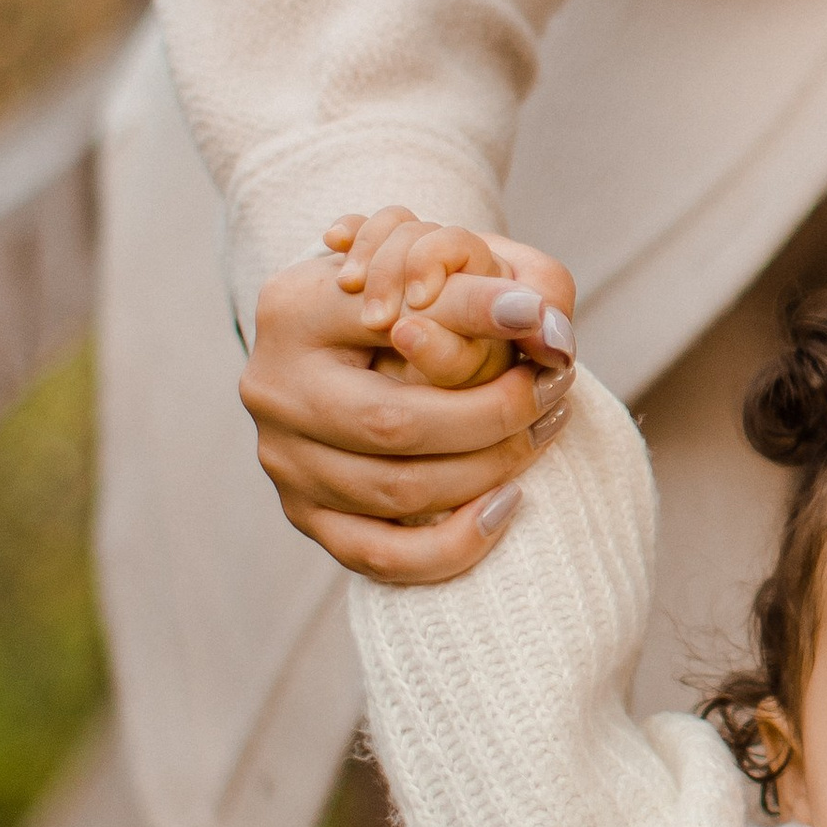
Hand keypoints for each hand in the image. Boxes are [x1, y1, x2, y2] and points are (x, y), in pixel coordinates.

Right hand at [240, 209, 580, 583]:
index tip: (540, 320)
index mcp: (294, 310)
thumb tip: (540, 320)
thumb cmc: (405, 298)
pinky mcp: (304, 514)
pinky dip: (454, 543)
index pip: (390, 317)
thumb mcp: (429, 269)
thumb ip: (480, 285)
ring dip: (488, 470)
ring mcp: (283, 460)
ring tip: (543, 432)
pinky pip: (381, 557)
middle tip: (553, 391)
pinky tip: (505, 506)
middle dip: (493, 416)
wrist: (355, 342)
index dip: (475, 320)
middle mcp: (273, 388)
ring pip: (396, 491)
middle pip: (396, 423)